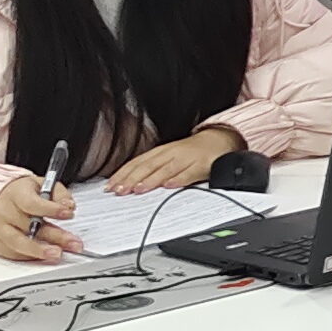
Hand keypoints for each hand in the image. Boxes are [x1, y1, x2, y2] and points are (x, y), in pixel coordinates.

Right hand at [0, 175, 82, 262]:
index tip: (68, 214)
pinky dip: (31, 257)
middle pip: (29, 227)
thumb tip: (68, 206)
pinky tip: (45, 256)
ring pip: (19, 243)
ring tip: (57, 254)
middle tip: (73, 243)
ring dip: (40, 251)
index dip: (51, 210)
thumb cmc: (24, 194)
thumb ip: (59, 194)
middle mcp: (4, 212)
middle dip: (54, 236)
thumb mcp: (43, 185)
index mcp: (16, 194)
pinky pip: (14, 253)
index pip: (32, 203)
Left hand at [105, 125, 246, 194]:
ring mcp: (187, 158)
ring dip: (151, 180)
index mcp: (161, 152)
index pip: (138, 162)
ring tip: (138, 190)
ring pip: (166, 169)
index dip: (123, 174)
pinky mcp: (202, 164)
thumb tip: (130, 183)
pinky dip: (179, 179)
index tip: (110, 186)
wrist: (220, 140)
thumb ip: (152, 168)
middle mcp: (171, 153)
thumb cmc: (192, 152)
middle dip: (132, 179)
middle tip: (120, 191)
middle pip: (148, 166)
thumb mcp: (169, 157)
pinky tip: (170, 186)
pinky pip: (190, 172)